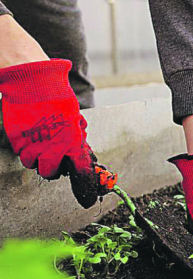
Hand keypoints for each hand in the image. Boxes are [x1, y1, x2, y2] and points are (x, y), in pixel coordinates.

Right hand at [0, 59, 113, 207]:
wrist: (33, 83)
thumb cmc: (58, 97)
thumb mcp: (75, 118)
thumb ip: (76, 137)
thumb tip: (79, 150)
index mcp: (71, 142)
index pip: (78, 170)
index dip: (81, 180)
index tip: (83, 189)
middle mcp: (51, 148)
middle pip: (49, 173)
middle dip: (52, 170)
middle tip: (53, 161)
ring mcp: (31, 144)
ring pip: (32, 165)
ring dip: (36, 160)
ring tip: (40, 148)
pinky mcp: (16, 139)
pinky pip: (19, 153)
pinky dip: (24, 150)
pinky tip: (30, 139)